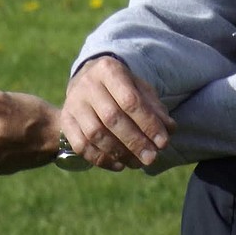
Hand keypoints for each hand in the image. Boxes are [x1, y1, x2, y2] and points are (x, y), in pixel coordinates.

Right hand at [61, 56, 175, 171]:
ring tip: (138, 163)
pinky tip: (119, 164)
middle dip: (135, 141)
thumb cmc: (121, 87)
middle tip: (152, 158)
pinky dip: (101, 159)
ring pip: (95, 134)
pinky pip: (81, 146)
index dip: (148, 124)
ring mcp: (73, 102)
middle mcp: (87, 84)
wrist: (87, 81)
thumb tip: (169, 129)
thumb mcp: (140, 89)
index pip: (130, 100)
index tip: (163, 142)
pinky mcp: (66, 121)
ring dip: (119, 153)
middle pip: (112, 118)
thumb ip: (155, 108)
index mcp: (108, 69)